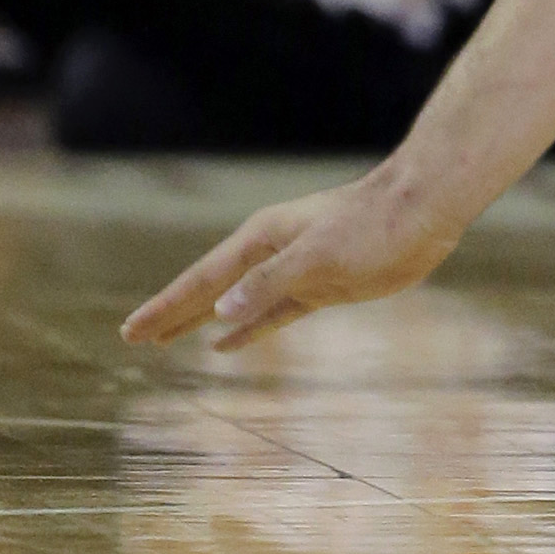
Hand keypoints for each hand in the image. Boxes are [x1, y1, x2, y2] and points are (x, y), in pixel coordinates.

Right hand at [122, 171, 459, 352]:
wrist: (423, 209)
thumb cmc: (371, 224)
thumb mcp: (317, 255)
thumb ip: (268, 283)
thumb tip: (219, 312)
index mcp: (262, 239)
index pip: (202, 280)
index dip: (166, 307)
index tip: (131, 331)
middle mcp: (273, 253)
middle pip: (210, 289)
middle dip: (173, 312)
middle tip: (132, 336)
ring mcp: (297, 270)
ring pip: (237, 304)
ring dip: (202, 321)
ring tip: (166, 339)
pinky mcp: (322, 285)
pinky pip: (272, 313)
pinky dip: (246, 330)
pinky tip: (223, 344)